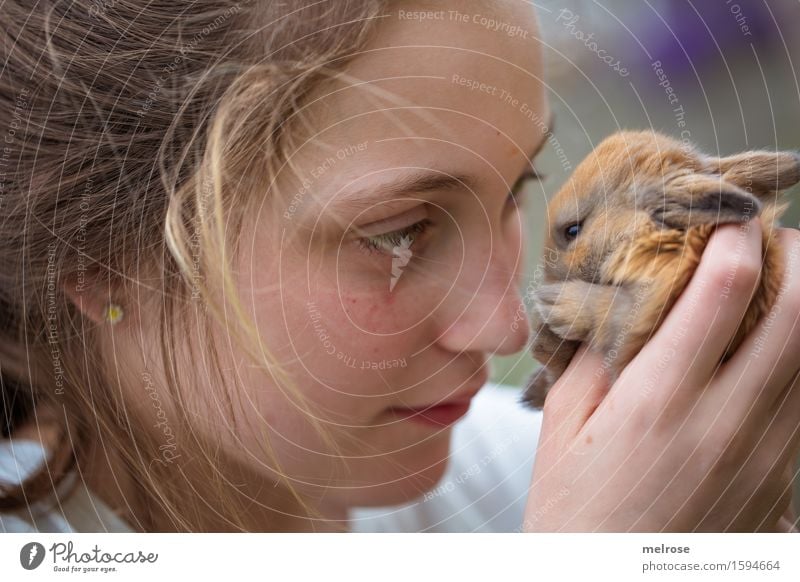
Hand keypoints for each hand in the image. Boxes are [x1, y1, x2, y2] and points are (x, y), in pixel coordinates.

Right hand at [524, 220, 799, 531]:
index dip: (734, 235)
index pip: (725, 288)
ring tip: (778, 283)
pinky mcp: (786, 481)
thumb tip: (626, 298)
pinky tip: (777, 347)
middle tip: (769, 239)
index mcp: (660, 400)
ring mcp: (768, 455)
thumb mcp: (562, 426)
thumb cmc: (574, 511)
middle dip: (796, 254)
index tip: (723, 217)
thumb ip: (596, 354)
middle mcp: (727, 421)